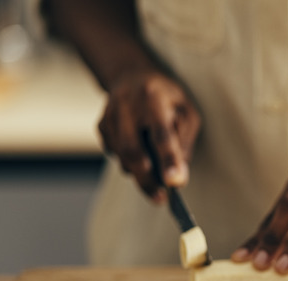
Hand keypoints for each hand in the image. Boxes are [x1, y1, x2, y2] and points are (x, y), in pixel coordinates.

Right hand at [98, 70, 200, 201]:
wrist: (132, 75)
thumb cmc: (166, 97)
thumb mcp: (186, 112)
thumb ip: (184, 142)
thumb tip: (178, 176)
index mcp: (153, 98)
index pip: (161, 134)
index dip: (168, 160)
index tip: (175, 182)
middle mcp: (126, 105)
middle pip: (134, 152)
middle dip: (148, 180)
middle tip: (162, 198)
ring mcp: (109, 116)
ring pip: (122, 158)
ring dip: (140, 173)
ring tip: (156, 174)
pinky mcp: (101, 126)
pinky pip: (115, 155)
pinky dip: (130, 162)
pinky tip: (140, 151)